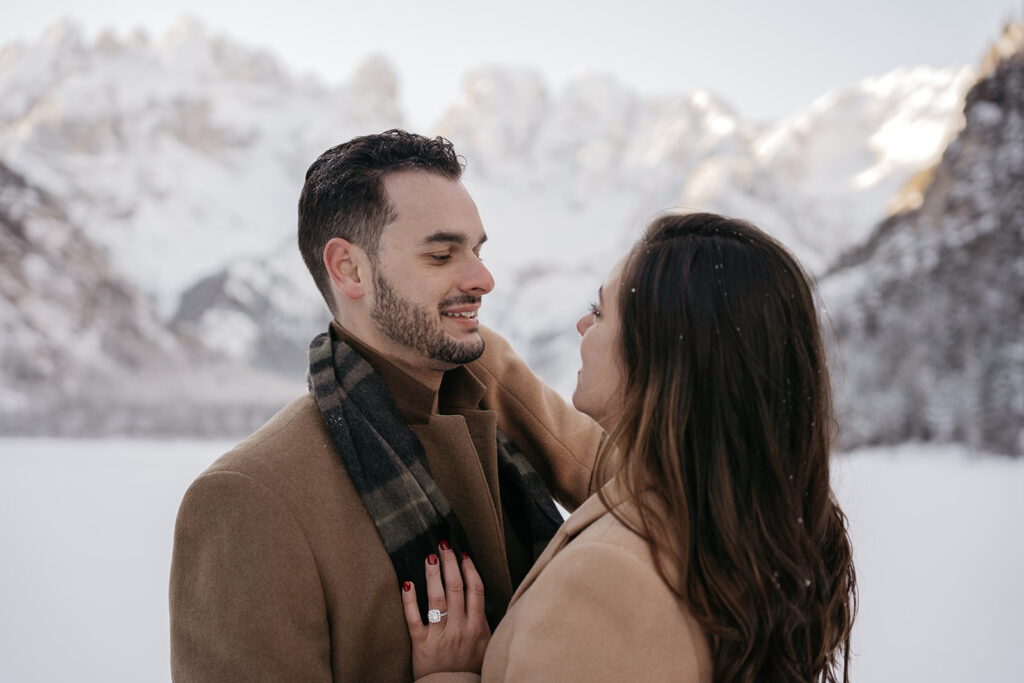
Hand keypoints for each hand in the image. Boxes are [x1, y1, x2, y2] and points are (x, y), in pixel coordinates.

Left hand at [401, 542, 489, 678]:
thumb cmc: (470, 667)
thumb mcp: (486, 643)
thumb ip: (483, 619)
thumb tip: (478, 592)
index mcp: (478, 627)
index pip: (475, 590)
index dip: (469, 569)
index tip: (463, 555)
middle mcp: (460, 628)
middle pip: (455, 588)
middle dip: (449, 563)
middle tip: (444, 546)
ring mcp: (440, 636)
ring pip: (436, 599)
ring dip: (432, 574)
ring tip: (429, 556)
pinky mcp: (421, 644)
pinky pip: (414, 619)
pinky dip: (409, 600)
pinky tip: (407, 583)